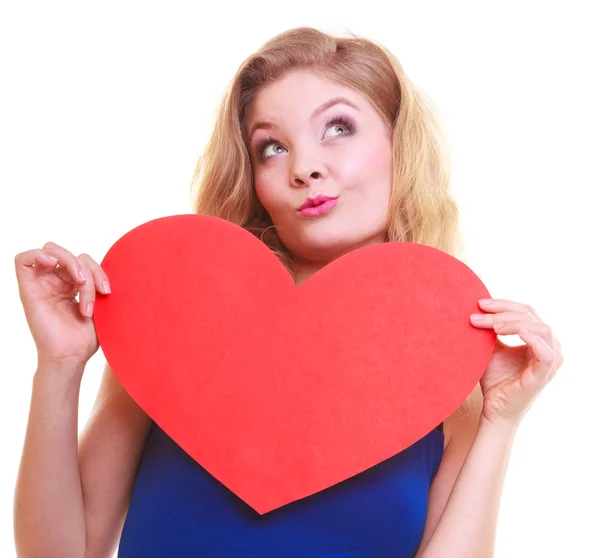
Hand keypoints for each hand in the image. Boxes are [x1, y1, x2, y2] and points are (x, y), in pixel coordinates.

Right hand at [15, 242, 110, 368]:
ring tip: (80, 284)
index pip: (84, 261)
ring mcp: (41, 285)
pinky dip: (38, 255)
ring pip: (52, 251)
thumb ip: (99, 285)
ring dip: (71, 263)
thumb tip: (115, 268)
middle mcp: (55, 283)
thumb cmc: (85, 338)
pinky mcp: (27, 290)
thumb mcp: (100, 307)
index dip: (99, 271)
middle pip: (71, 254)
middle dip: (89, 268)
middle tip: (97, 290)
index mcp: (72, 286)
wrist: (71, 356)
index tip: (108, 292)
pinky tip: (52, 264)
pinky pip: (22, 260)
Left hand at [470, 298, 563, 425]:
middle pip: (530, 316)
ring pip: (540, 328)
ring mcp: (550, 360)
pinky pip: (546, 352)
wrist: (494, 409)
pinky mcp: (544, 374)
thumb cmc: (494, 379)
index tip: (479, 304)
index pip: (525, 311)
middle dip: (502, 312)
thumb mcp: (491, 349)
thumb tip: (476, 308)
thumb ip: (490, 330)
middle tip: (478, 314)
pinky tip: (517, 332)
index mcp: (538, 338)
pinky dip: (533, 339)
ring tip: (492, 326)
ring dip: (513, 322)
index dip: (503, 304)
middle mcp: (549, 346)